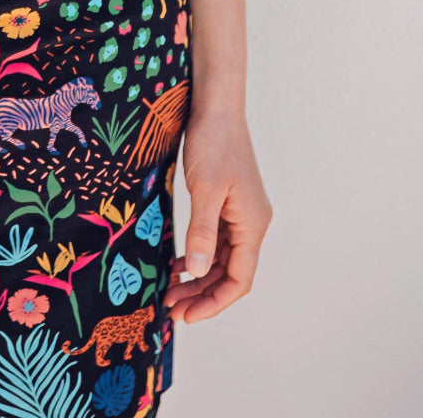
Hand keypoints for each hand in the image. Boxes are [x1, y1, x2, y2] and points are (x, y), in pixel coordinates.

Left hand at [163, 105, 272, 322]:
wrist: (216, 106)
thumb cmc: (213, 142)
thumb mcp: (204, 188)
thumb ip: (202, 231)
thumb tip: (200, 270)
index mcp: (252, 224)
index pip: (239, 279)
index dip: (214, 302)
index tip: (187, 316)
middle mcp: (251, 223)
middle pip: (230, 273)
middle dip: (202, 294)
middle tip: (171, 309)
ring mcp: (241, 212)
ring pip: (222, 258)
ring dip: (199, 277)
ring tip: (171, 291)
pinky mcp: (228, 202)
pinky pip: (216, 239)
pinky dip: (199, 254)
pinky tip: (180, 262)